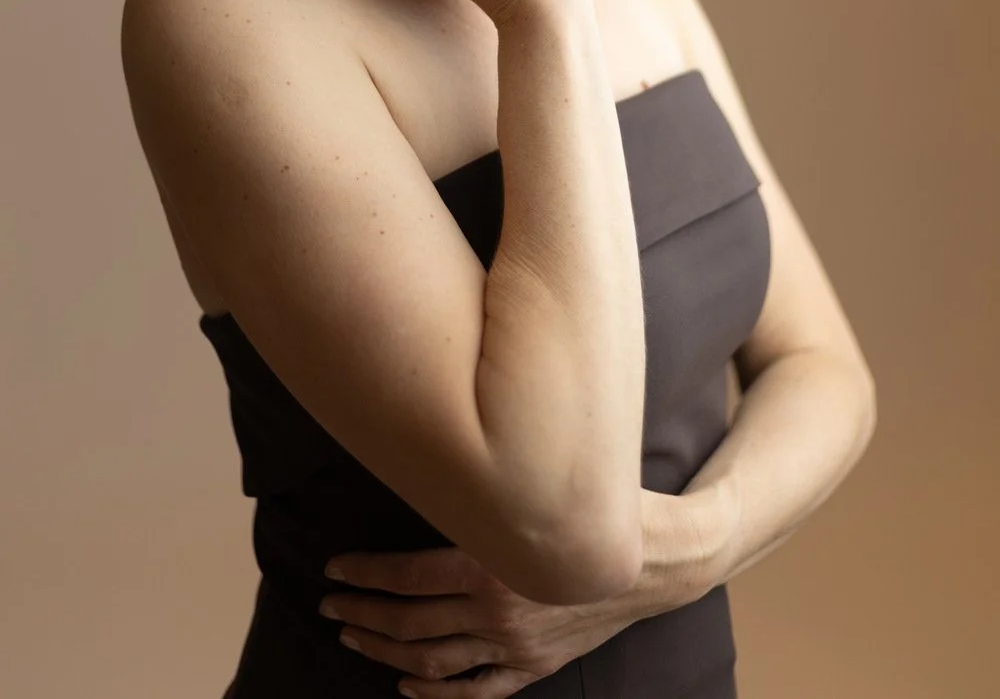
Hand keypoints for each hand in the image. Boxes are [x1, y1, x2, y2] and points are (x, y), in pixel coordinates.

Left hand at [318, 491, 718, 698]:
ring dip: (384, 652)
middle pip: (409, 622)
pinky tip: (408, 683)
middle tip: (329, 607)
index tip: (332, 571)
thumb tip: (431, 466)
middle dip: (361, 616)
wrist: (658, 560)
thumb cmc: (596, 509)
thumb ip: (483, 492)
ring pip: (432, 659)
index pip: (407, 577)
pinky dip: (436, 692)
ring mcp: (516, 646)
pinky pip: (475, 691)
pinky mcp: (535, 667)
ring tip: (353, 639)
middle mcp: (497, 611)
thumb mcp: (536, 491)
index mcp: (492, 564)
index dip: (364, 576)